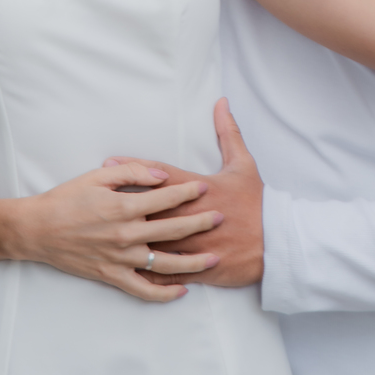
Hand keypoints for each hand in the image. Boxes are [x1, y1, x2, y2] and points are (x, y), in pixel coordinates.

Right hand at [14, 162, 223, 301]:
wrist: (38, 230)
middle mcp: (126, 235)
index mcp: (123, 206)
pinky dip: (164, 293)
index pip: (165, 198)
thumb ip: (133, 171)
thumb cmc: (67, 198)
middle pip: (173, 230)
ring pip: (165, 264)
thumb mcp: (98, 176)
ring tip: (214, 258)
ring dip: (193, 262)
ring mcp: (120, 259)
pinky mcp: (112, 277)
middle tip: (221, 217)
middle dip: (201, 222)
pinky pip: (143, 290)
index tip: (206, 187)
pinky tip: (182, 290)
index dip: (188, 191)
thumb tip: (163, 175)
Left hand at [107, 99, 264, 288]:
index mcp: (202, 189)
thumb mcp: (244, 164)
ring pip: (155, 241)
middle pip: (151, 208)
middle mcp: (193, 216)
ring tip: (103, 233)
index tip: (110, 162)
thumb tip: (221, 102)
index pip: (161, 176)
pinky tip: (127, 268)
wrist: (278, 243)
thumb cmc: (258, 202)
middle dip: (122, 202)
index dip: (135, 168)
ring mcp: (195, 244)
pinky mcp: (199, 268)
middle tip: (96, 197)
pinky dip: (148, 270)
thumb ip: (228, 132)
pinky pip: (168, 271)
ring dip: (130, 237)